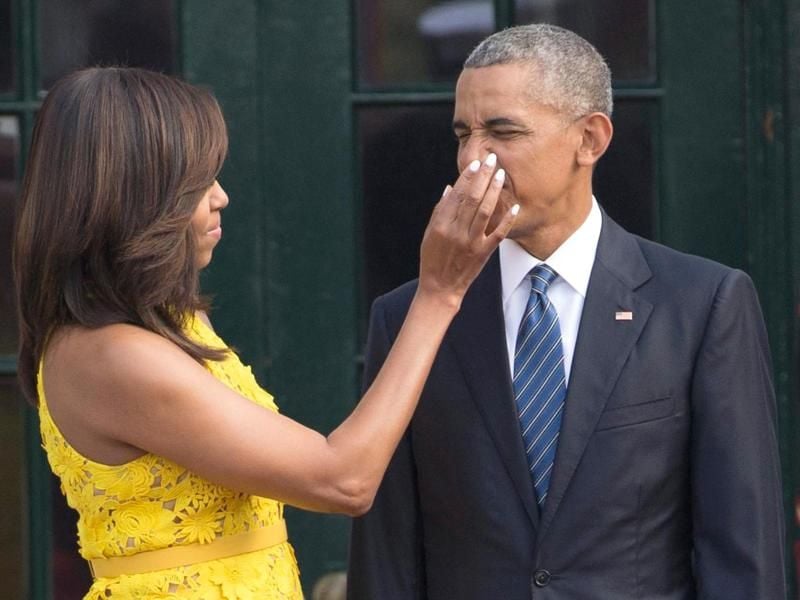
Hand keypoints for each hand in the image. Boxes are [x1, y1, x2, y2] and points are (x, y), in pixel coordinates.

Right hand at [418, 153, 517, 307]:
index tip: (475, 164)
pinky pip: (498, 233)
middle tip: (491, 159)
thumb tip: (449, 188)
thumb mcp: (429, 234)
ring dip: (494, 191)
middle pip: (472, 198)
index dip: (466, 177)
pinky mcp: (483, 253)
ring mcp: (471, 242)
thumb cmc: (432, 259)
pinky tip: (515, 205)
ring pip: (485, 211)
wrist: (440, 287)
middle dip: (483, 177)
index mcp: (442, 225)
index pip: (456, 195)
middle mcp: (457, 231)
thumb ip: (440, 211)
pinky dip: (507, 219)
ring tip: (501, 175)